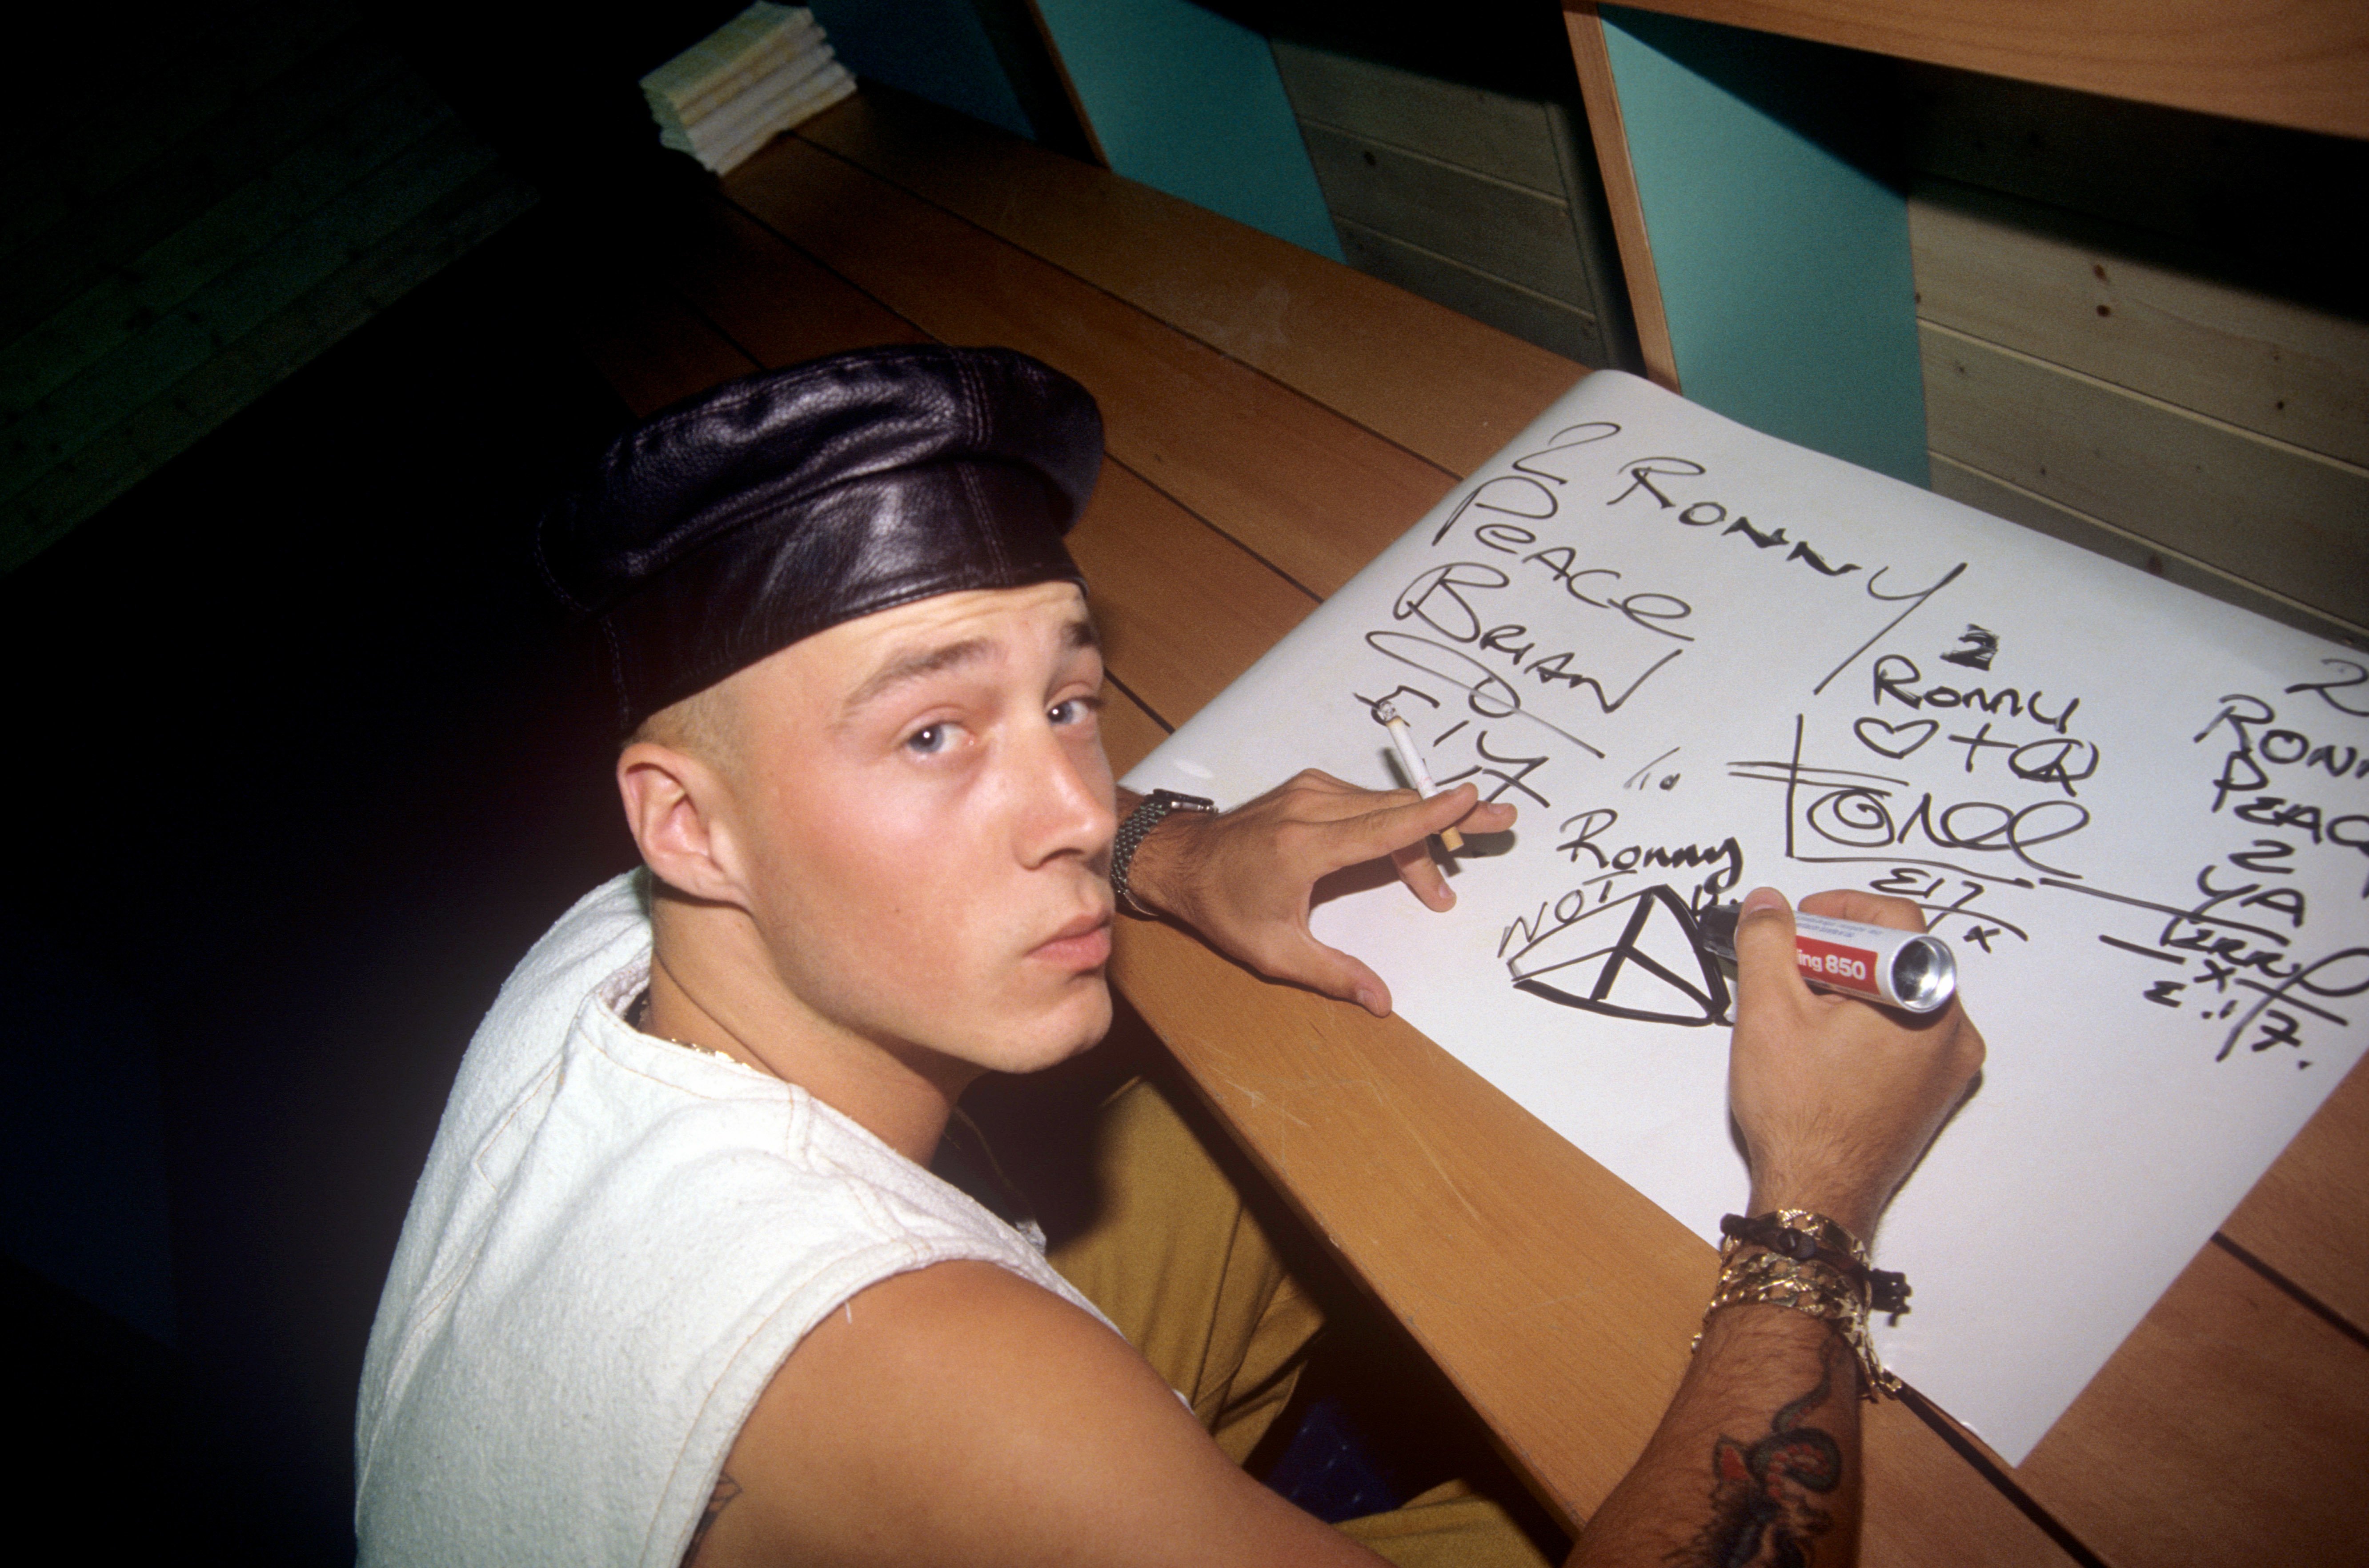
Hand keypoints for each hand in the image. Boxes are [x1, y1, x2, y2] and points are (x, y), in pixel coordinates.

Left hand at [1123, 770, 1515, 1015]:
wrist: (1178, 860)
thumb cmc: (1221, 906)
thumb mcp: (1274, 953)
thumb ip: (1333, 976)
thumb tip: (1382, 1003)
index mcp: (1303, 847)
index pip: (1383, 827)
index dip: (1432, 814)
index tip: (1474, 797)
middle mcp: (1310, 808)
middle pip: (1398, 810)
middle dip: (1451, 821)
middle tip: (1500, 823)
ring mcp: (1310, 790)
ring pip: (1386, 807)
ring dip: (1419, 838)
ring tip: (1438, 888)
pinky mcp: (1310, 787)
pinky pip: (1367, 801)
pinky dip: (1394, 824)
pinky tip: (1406, 854)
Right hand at [1726, 886, 1984, 1239]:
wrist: (1818, 1193)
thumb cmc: (1799, 1111)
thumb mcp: (1768, 1011)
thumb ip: (1769, 942)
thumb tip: (1768, 903)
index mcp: (1924, 1001)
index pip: (1894, 918)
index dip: (1840, 909)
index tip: (1800, 925)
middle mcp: (1955, 1031)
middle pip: (1900, 957)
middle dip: (1841, 952)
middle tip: (1792, 971)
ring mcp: (1950, 1066)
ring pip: (1903, 996)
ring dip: (1853, 989)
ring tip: (1804, 1013)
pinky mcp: (1937, 1093)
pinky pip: (1910, 1035)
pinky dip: (1870, 1025)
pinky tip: (1826, 1047)